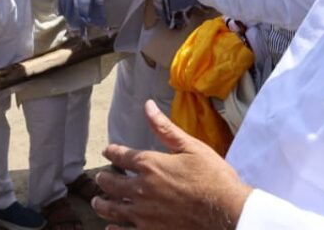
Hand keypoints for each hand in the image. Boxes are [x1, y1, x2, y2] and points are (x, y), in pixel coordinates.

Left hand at [93, 101, 251, 229]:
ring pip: (114, 210)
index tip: (107, 151)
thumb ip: (165, 128)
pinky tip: (110, 229)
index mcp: (151, 165)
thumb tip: (148, 106)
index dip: (113, 152)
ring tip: (97, 202)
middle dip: (104, 180)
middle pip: (113, 184)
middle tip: (100, 178)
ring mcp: (144, 215)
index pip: (123, 156)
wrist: (226, 212)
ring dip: (103, 204)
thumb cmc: (213, 177)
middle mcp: (142, 190)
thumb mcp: (191, 147)